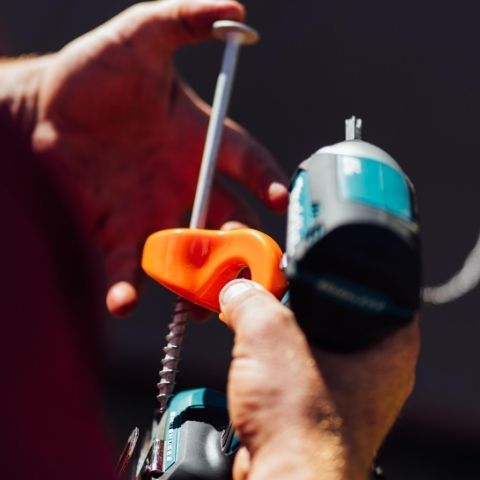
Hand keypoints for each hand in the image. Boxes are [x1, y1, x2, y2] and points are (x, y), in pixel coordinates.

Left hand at [30, 0, 287, 314]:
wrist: (41, 108)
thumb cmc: (95, 70)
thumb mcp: (141, 35)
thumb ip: (185, 21)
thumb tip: (238, 12)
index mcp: (201, 143)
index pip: (249, 163)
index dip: (269, 179)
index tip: (280, 197)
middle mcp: (185, 184)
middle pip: (229, 224)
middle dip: (244, 249)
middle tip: (252, 269)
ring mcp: (153, 212)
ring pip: (188, 256)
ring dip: (198, 282)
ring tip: (202, 304)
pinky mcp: (117, 231)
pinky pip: (128, 265)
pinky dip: (129, 287)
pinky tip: (127, 301)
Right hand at [219, 280, 419, 479]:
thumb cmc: (302, 424)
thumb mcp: (268, 337)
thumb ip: (250, 300)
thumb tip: (237, 290)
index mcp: (388, 340)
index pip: (355, 283)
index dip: (318, 269)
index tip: (288, 267)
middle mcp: (375, 364)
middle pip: (327, 310)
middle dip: (288, 303)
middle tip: (264, 296)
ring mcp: (350, 386)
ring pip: (308, 340)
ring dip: (276, 334)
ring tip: (255, 333)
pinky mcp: (323, 403)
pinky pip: (298, 366)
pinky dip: (275, 360)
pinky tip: (256, 362)